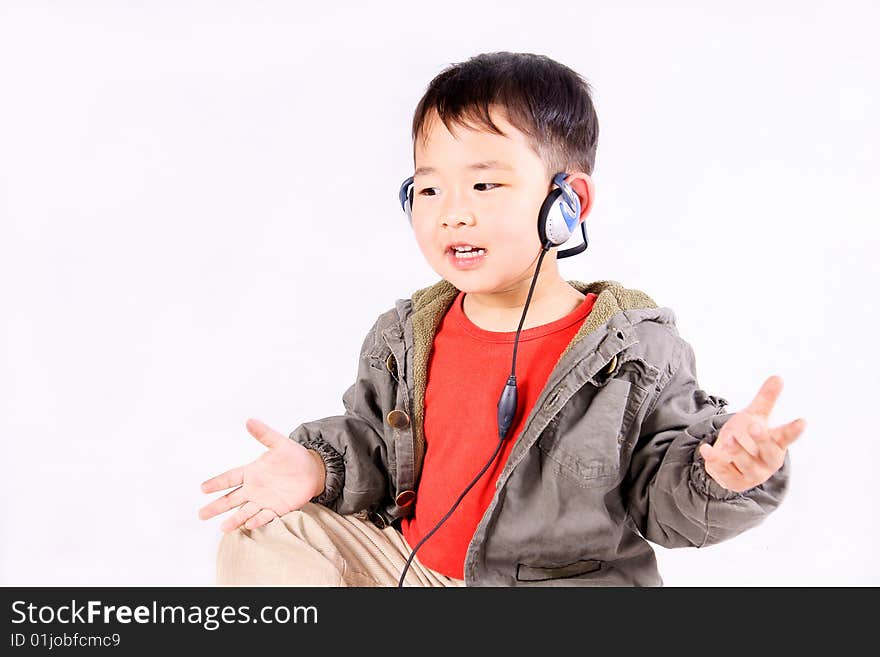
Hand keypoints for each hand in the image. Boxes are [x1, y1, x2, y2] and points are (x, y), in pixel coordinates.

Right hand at [198, 418, 325, 532]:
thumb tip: (250, 421)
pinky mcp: (277, 509)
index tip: (203, 488)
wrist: (313, 470)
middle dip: (217, 506)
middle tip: (201, 514)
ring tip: (223, 528)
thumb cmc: (294, 456)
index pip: (230, 478)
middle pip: (231, 499)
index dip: (217, 483)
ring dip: (234, 519)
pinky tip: (249, 525)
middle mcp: (254, 488)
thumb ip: (264, 434)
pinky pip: (265, 516)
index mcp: (252, 472)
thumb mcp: (280, 443)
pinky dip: (257, 520)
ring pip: (245, 511)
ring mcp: (264, 500)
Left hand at [698, 375, 805, 492]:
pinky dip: (715, 461)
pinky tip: (706, 450)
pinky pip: (723, 471)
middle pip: (768, 453)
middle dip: (762, 441)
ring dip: (736, 451)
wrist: (728, 459)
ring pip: (746, 464)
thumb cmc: (747, 436)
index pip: (786, 437)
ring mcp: (750, 474)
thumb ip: (765, 399)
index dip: (793, 430)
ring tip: (728, 439)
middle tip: (755, 427)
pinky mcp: (733, 480)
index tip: (802, 421)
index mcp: (775, 444)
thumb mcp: (755, 416)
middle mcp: (766, 461)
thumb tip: (777, 376)